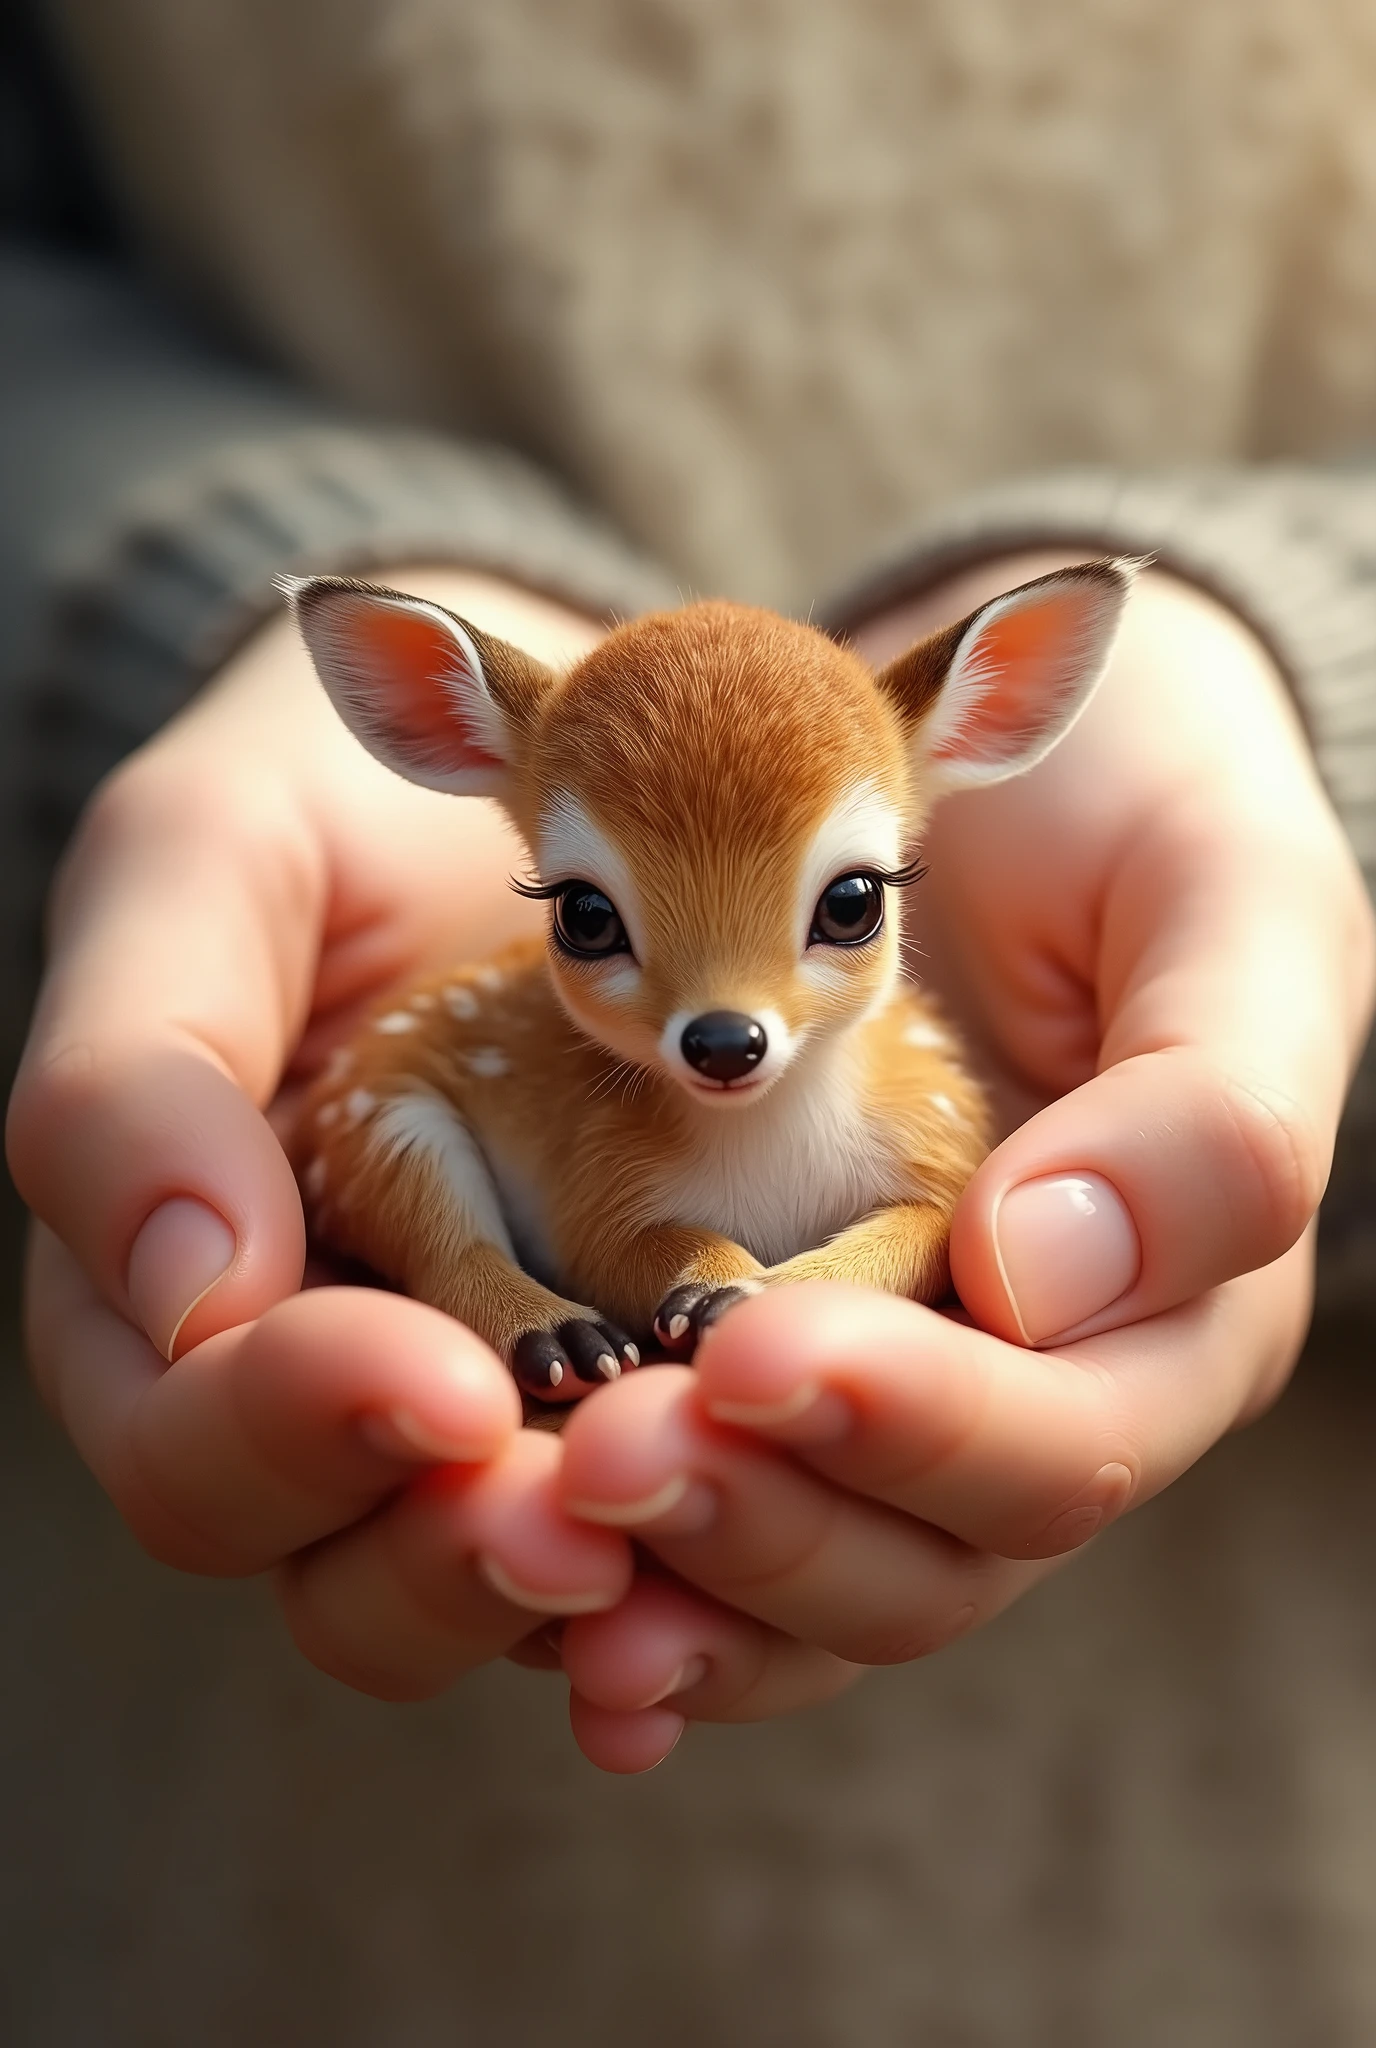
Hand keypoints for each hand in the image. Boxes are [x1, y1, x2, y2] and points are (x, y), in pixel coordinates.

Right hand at [6, 572, 647, 1707]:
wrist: (562, 758)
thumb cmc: (347, 799)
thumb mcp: (210, 860)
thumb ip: (141, 1060)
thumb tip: (185, 1293)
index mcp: (190, 1294)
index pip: (198, 1448)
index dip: (294, 1437)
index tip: (438, 1379)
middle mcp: (342, 1393)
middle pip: (357, 1584)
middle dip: (461, 1559)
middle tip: (584, 1499)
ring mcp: (508, 1414)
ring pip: (532, 1598)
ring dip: (622, 1580)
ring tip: (718, 1482)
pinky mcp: (666, 1395)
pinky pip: (698, 1541)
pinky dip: (744, 1553)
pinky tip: (803, 1505)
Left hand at [540, 558, 1374, 1763]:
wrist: (1024, 783)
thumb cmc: (1141, 817)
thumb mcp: (1226, 904)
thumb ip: (1200, 1102)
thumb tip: (1036, 1275)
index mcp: (1176, 1322)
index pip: (1060, 1445)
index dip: (915, 1423)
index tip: (745, 1344)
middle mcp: (1034, 1403)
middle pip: (916, 1566)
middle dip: (758, 1522)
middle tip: (596, 1453)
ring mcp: (896, 1418)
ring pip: (798, 1592)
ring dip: (667, 1580)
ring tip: (526, 1520)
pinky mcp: (769, 1400)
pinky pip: (704, 1545)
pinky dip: (621, 1594)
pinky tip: (530, 1596)